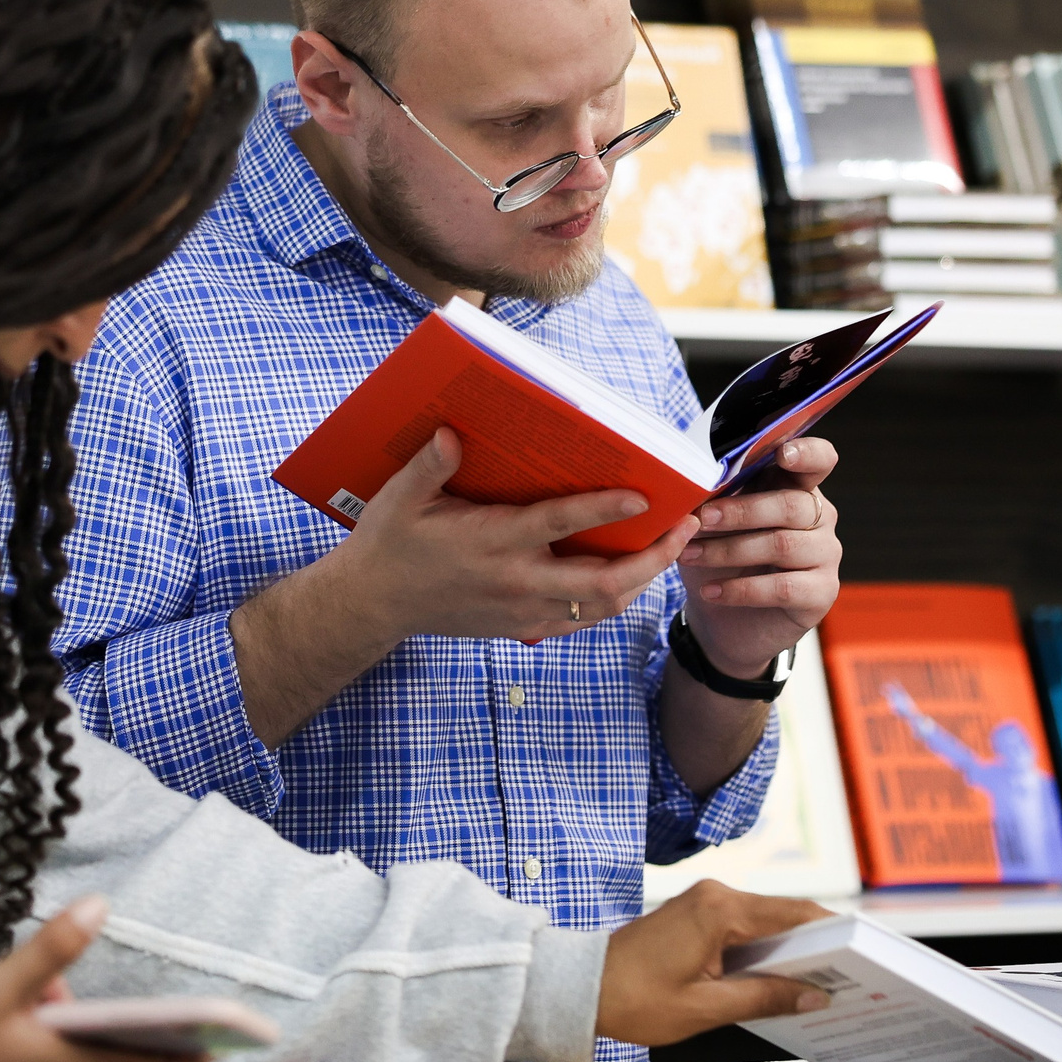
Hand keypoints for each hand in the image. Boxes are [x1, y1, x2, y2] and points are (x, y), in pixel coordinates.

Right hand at [329, 427, 701, 646]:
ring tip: (672, 548)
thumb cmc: (390, 543)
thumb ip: (428, 466)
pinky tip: (632, 577)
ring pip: (602, 606)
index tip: (644, 496)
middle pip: (603, 581)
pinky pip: (583, 620)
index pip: (560, 524)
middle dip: (654, 556)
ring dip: (644, 579)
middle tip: (687, 527)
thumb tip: (451, 434)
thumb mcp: (399, 498)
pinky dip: (615, 601)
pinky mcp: (522, 627)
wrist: (374, 604)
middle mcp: (516, 582)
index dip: (605, 510)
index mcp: (491, 542)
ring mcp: (523, 611)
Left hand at [596, 881, 835, 1046]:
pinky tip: (782, 979)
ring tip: (825, 982)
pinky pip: (745, 927)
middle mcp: (716, 895)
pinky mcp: (697, 915)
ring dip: (792, 949)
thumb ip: (766, 997)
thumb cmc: (636, 1000)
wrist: (583, 989)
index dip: (833, 932)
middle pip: (784, 915)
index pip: (794, 914)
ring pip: (766, 922)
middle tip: (853, 974)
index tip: (865, 951)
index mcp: (720, 910)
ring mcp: (705, 902)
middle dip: (818, 945)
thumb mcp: (708, 1008)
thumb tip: (815, 996)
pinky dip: (766, 950)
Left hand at [677, 437, 841, 677]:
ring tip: (690, 555)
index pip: (819, 460)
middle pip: (791, 505)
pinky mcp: (822, 593)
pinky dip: (740, 589)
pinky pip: (782, 587)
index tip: (782, 454)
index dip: (807, 453)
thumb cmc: (719, 560)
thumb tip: (689, 479)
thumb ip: (715, 497)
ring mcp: (826, 555)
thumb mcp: (712, 525)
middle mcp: (820, 518)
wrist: (724, 622)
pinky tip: (710, 591)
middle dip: (740, 511)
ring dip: (729, 550)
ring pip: (782, 545)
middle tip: (701, 519)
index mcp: (797, 488)